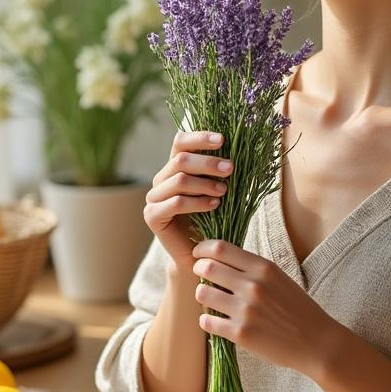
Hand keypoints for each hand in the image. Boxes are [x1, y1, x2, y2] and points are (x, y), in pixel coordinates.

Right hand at [144, 131, 232, 271]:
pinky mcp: (152, 216)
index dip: (199, 137)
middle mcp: (161, 179)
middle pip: (180, 159)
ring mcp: (153, 197)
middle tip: (230, 168)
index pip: (180, 142)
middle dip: (208, 162)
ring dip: (205, 183)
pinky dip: (198, 202)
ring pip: (179, 180)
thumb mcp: (218, 188)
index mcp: (174, 167)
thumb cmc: (214, 218)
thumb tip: (238, 146)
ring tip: (224, 190)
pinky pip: (175, 203)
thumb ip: (220, 170)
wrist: (201, 254)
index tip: (222, 139)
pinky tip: (215, 205)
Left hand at [191, 239, 339, 375]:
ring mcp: (246, 310)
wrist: (317, 343)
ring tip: (210, 300)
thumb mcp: (279, 278)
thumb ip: (252, 268)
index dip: (202, 249)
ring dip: (202, 295)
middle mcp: (253, 285)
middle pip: (207, 267)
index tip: (199, 254)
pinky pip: (207, 322)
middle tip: (201, 276)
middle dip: (198, 269)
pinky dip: (206, 321)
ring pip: (202, 294)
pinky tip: (215, 322)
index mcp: (264, 268)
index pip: (220, 248)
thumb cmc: (297, 308)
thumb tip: (219, 258)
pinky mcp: (241, 334)